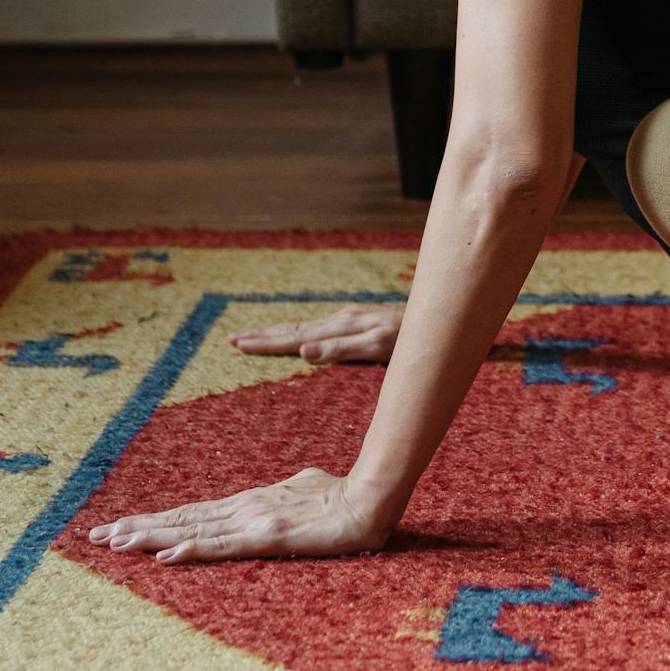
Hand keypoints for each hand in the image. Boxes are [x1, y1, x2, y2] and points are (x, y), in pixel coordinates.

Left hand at [86, 467, 394, 562]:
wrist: (371, 497)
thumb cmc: (341, 495)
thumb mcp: (300, 493)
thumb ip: (279, 499)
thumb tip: (272, 499)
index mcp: (249, 501)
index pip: (192, 512)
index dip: (155, 519)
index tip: (120, 525)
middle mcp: (243, 508)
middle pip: (181, 518)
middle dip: (136, 527)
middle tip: (96, 535)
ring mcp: (253, 520)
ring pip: (192, 529)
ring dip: (151, 536)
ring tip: (116, 542)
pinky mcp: (269, 536)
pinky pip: (223, 545)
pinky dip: (192, 547)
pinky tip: (167, 554)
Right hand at [229, 304, 399, 363]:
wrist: (438, 318)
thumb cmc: (411, 339)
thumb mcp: (377, 347)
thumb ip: (341, 348)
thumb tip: (302, 352)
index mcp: (339, 326)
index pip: (294, 337)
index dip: (265, 343)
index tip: (237, 344)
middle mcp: (341, 320)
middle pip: (294, 329)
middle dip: (262, 335)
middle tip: (231, 338)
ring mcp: (349, 320)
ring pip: (304, 327)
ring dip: (277, 332)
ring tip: (254, 335)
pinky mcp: (358, 323)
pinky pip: (318, 328)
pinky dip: (298, 333)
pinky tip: (298, 336)